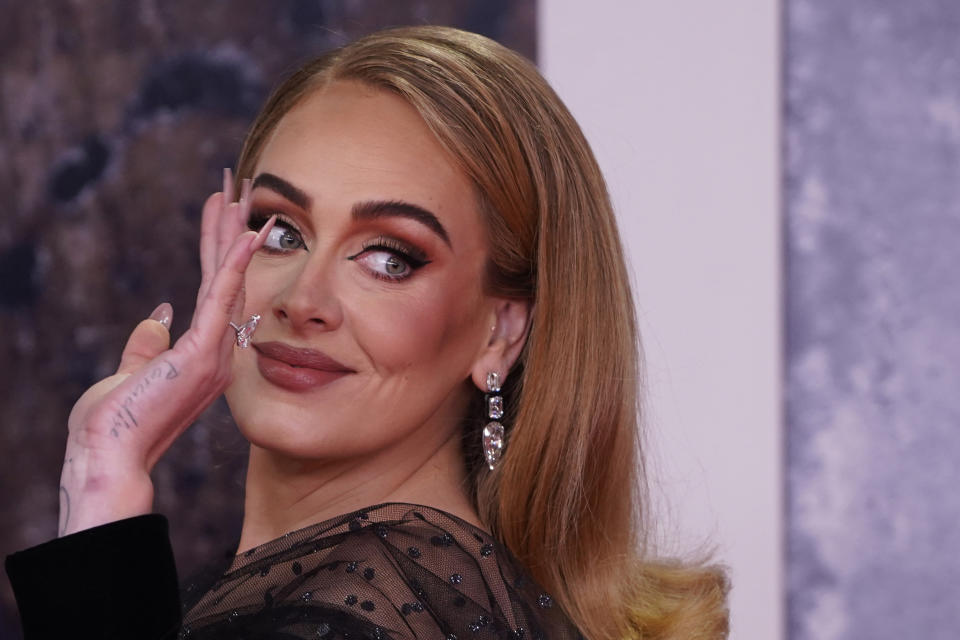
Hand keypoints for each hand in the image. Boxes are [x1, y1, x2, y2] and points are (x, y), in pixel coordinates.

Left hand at [58, 169, 274, 536]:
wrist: (110, 457)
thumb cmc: (115, 425)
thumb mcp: (127, 373)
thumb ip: (145, 344)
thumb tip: (157, 315)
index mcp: (204, 357)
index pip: (213, 292)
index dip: (218, 249)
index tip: (223, 213)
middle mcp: (218, 352)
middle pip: (226, 278)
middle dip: (232, 230)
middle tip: (241, 188)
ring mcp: (215, 352)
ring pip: (227, 278)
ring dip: (233, 232)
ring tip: (241, 192)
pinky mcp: (203, 352)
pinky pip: (222, 296)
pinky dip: (234, 263)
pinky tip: (246, 233)